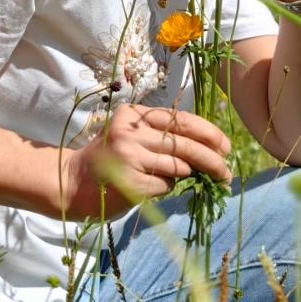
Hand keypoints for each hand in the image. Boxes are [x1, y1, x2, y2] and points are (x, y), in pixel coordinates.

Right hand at [59, 105, 232, 219]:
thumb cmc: (110, 158)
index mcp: (133, 115)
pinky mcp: (131, 182)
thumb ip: (162, 135)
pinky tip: (152, 186)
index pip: (180, 119)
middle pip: (184, 143)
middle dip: (211, 158)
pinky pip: (166, 185)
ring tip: (183, 180)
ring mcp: (129, 157)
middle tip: (225, 172)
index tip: (224, 145)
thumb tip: (208, 148)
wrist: (75, 182)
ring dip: (187, 175)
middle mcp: (131, 131)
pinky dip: (167, 187)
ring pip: (178, 166)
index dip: (207, 132)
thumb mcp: (132, 136)